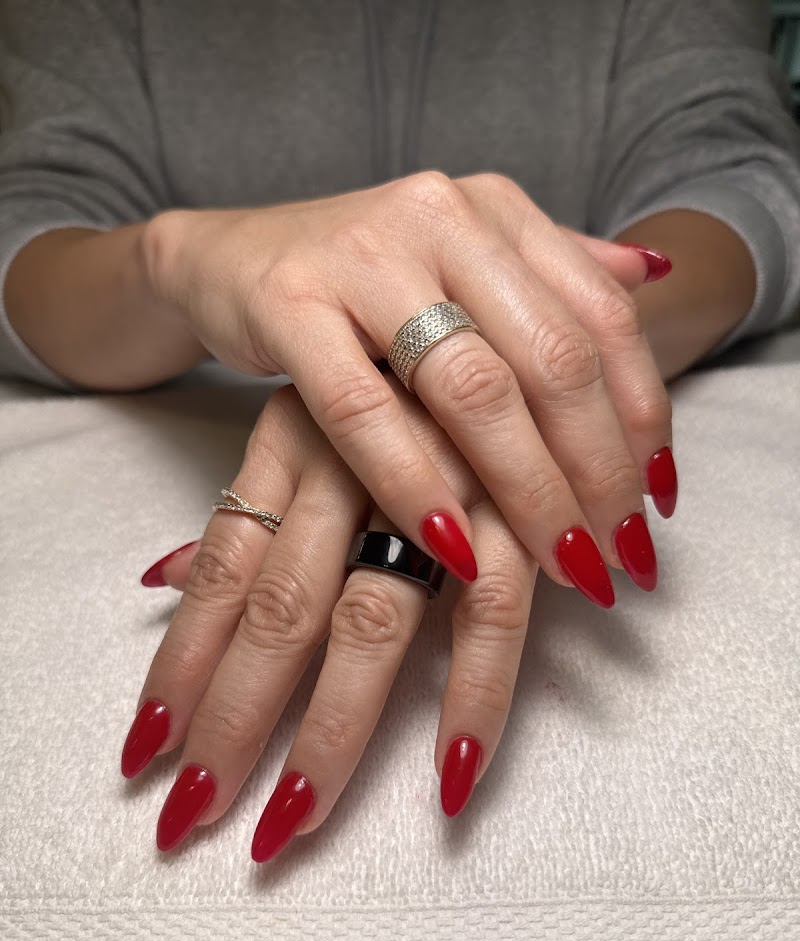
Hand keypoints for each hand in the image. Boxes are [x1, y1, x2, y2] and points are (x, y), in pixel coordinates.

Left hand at [123, 380, 536, 858]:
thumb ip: (243, 508)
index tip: (144, 752)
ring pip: (370, 623)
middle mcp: (351, 463)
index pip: (221, 570)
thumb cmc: (398, 378)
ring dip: (332, 731)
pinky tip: (450, 776)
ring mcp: (436, 486)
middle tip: (191, 817)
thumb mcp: (303, 421)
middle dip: (232, 720)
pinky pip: (493, 615)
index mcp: (290, 438)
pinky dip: (473, 695)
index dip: (180, 663)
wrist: (511, 283)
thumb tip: (159, 580)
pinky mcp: (517, 507)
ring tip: (290, 822)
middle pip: (279, 611)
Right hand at [143, 172, 672, 604]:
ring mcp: (364, 258)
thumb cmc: (359, 280)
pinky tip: (453, 546)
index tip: (655, 501)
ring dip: (530, 490)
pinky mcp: (289, 304)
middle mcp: (443, 218)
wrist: (228, 259)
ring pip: (474, 388)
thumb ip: (553, 267)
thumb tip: (658, 273)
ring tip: (562, 563)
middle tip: (617, 552)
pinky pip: (365, 412)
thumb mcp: (463, 257)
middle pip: (553, 358)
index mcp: (497, 210)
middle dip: (598, 469)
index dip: (641, 417)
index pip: (603, 317)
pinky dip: (415, 485)